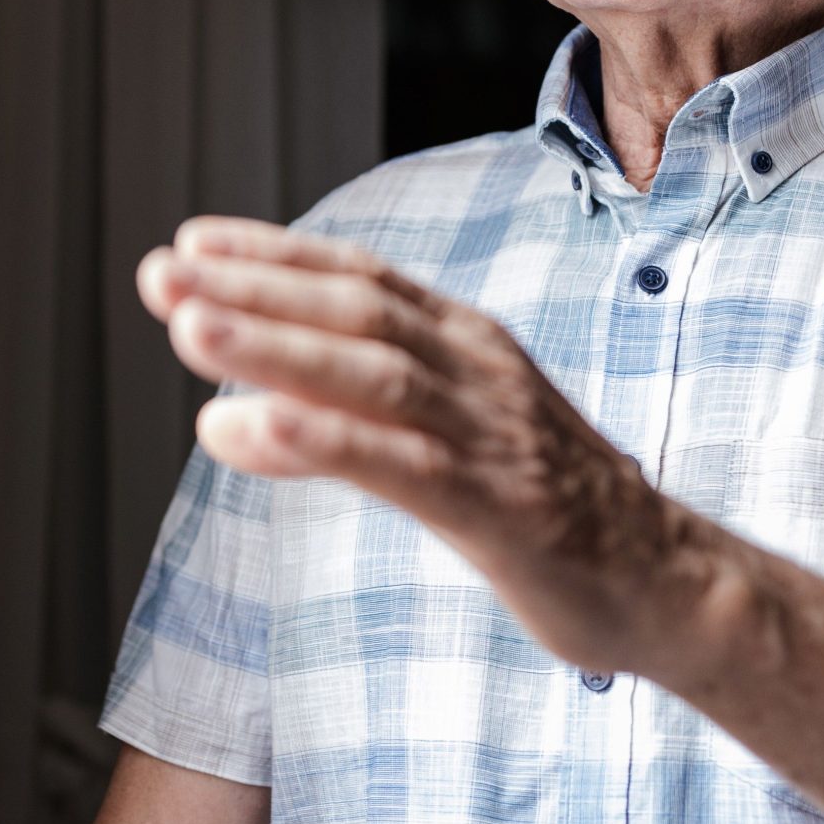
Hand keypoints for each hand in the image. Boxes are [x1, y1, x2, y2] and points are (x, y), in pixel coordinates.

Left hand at [136, 215, 733, 680]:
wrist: (664, 579)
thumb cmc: (544, 511)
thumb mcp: (440, 450)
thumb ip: (343, 427)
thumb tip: (230, 414)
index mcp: (469, 347)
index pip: (362, 280)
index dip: (274, 256)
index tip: (190, 244)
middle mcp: (479, 372)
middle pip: (356, 311)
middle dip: (253, 288)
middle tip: (159, 273)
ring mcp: (491, 436)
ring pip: (372, 373)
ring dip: (274, 345)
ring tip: (187, 329)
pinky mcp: (499, 507)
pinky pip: (402, 465)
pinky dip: (323, 439)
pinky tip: (253, 426)